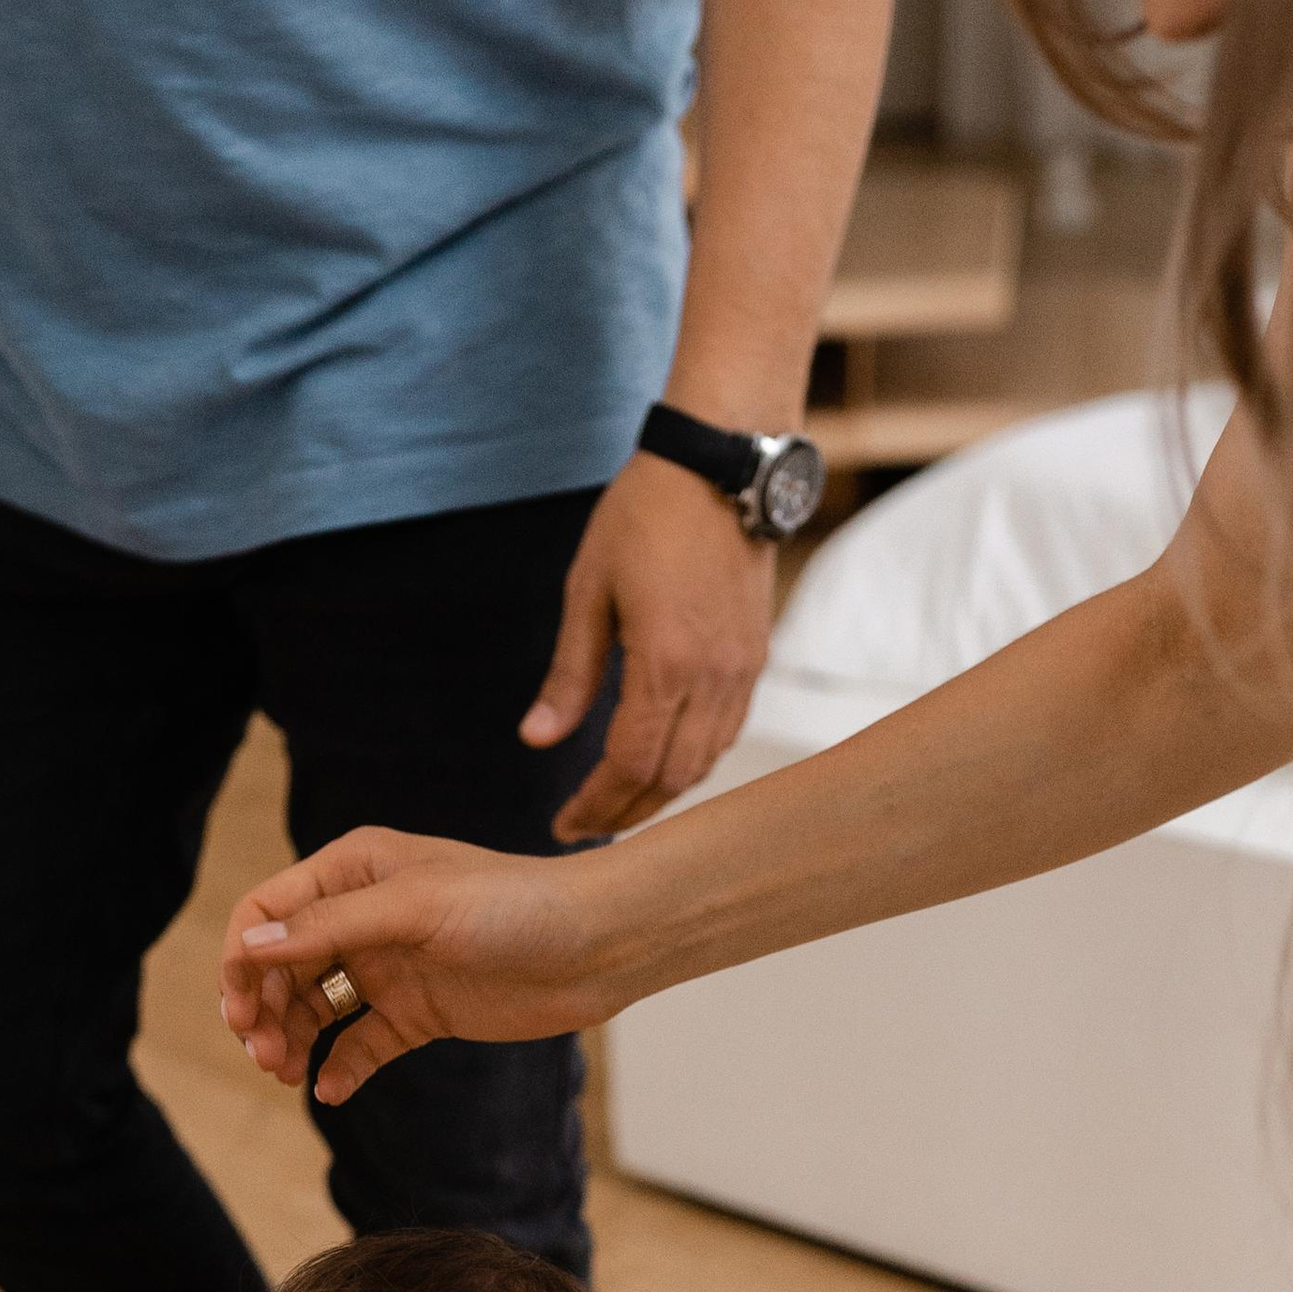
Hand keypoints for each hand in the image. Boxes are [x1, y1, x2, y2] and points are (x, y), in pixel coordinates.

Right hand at [219, 827, 628, 1107]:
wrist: (596, 946)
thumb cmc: (512, 904)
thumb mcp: (414, 907)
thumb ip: (331, 928)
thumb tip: (250, 947)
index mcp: (353, 869)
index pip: (268, 911)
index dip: (242, 960)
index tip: (240, 1011)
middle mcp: (363, 916)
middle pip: (281, 966)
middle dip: (261, 1009)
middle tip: (263, 1055)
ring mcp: (389, 967)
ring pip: (314, 1008)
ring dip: (291, 1040)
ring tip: (286, 1074)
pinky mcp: (418, 1013)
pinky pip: (361, 1044)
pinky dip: (339, 1067)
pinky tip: (327, 1087)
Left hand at [522, 452, 776, 839]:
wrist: (722, 465)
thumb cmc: (645, 514)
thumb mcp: (588, 590)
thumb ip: (570, 674)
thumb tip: (537, 740)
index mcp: (666, 663)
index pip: (629, 765)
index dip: (596, 804)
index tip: (564, 825)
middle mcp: (714, 678)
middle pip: (671, 779)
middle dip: (626, 813)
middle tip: (586, 826)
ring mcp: (743, 671)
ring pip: (704, 764)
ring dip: (661, 794)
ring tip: (620, 806)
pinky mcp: (755, 659)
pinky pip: (725, 733)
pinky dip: (691, 761)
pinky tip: (662, 763)